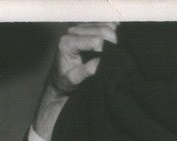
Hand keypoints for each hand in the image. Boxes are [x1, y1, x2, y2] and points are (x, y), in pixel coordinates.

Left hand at [33, 22, 118, 140]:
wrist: (60, 79)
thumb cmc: (65, 80)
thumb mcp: (74, 79)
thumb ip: (86, 71)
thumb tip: (100, 62)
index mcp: (67, 43)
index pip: (95, 40)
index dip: (106, 49)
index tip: (108, 61)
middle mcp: (72, 31)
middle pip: (102, 29)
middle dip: (112, 42)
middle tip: (115, 55)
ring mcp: (80, 27)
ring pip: (105, 24)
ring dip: (113, 36)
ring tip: (113, 50)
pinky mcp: (86, 27)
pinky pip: (104, 23)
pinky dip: (112, 31)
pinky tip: (111, 42)